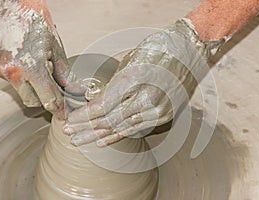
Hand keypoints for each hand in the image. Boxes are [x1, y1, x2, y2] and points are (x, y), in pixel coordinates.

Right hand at [0, 1, 69, 117]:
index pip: (48, 100)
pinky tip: (28, 65)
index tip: (64, 114)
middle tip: (55, 91)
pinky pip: (11, 81)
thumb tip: (73, 89)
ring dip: (33, 89)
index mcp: (31, 68)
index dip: (59, 110)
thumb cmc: (34, 20)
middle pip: (32, 102)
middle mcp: (12, 72)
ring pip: (21, 92)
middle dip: (45, 100)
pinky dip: (22, 79)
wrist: (12, 3)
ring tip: (40, 71)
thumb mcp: (55, 47)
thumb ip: (63, 73)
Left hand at [64, 19, 223, 145]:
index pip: (102, 107)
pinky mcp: (163, 116)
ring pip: (120, 128)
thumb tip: (95, 101)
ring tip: (80, 140)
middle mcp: (145, 99)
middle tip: (69, 133)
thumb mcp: (129, 62)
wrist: (188, 53)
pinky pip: (135, 130)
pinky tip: (102, 141)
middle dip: (86, 128)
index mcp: (134, 80)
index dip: (84, 116)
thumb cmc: (157, 50)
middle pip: (109, 121)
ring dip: (98, 135)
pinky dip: (117, 135)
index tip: (70, 120)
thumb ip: (113, 86)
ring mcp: (156, 110)